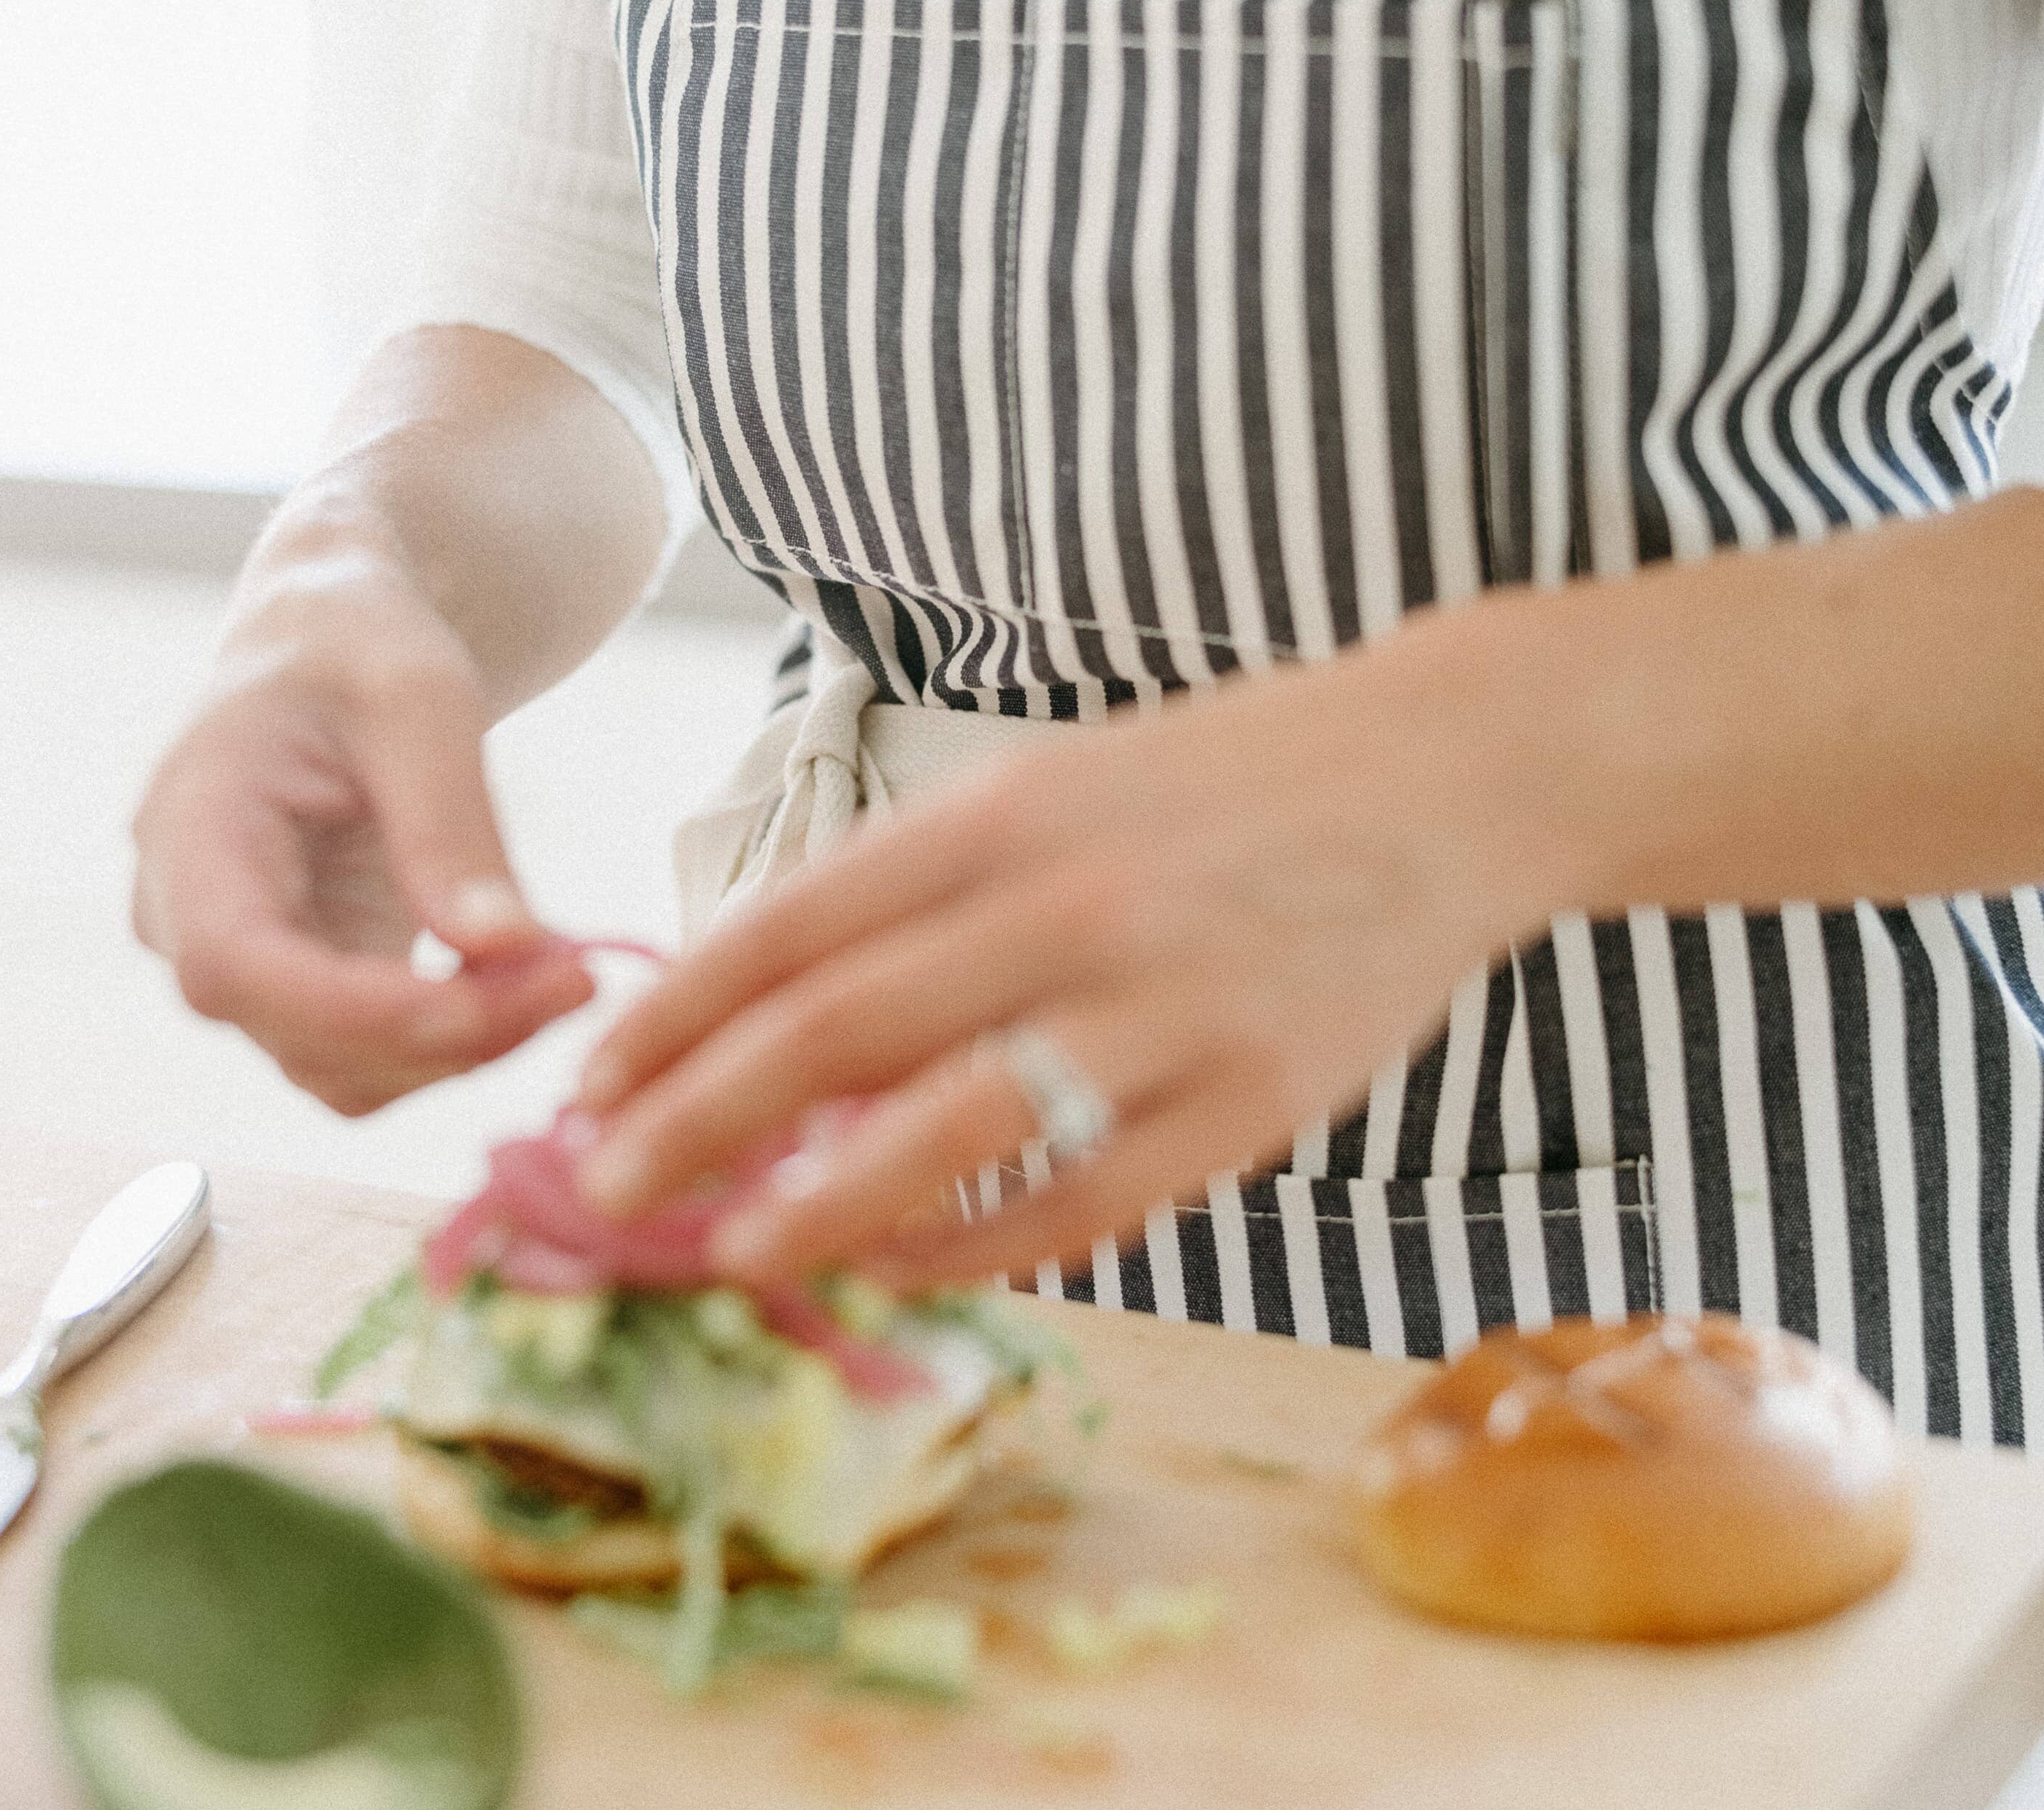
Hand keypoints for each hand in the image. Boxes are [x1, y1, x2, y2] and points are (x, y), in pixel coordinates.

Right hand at [131, 545, 593, 1113]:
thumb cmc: (359, 645)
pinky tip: (530, 978)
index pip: (237, 966)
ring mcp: (243, 966)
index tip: (493, 999)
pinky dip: (459, 1040)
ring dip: (462, 1050)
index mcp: (189, 831)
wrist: (331, 643)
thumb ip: (448, 821)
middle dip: (444, 1033)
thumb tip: (506, 947)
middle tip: (579, 978)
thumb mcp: (417, 696)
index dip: (359, 1010)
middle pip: (297, 1036)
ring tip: (567, 972)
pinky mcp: (303, 987)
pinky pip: (375, 1056)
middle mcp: (187, 921)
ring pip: (341, 1071)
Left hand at [569, 635, 1551, 1287]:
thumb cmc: (1223, 784)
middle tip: (602, 1184)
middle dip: (701, 1116)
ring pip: (959, 1132)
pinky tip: (908, 1267)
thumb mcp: (1059, 786)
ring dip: (826, 1204)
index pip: (795, 923)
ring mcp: (1170, 1008)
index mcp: (1007, 813)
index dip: (678, 1013)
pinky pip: (1094, 1201)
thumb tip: (774, 1012)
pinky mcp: (1259, 1098)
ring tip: (731, 1254)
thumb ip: (927, 890)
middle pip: (843, 1030)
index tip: (590, 1080)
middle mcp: (1075, 904)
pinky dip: (988, 1250)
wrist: (1454, 776)